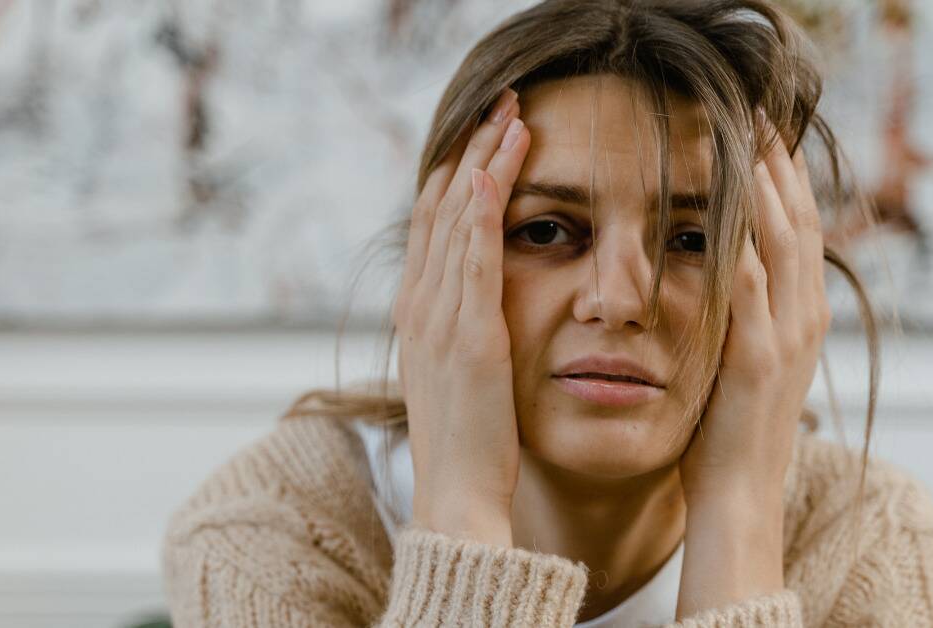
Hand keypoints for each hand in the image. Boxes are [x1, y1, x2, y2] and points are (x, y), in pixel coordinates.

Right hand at [390, 88, 529, 546]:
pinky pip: (472, 259)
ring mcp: (439, 318)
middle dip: (473, 149)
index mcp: (419, 313)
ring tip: (513, 115)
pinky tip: (496, 171)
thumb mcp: (458, 376)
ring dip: (485, 162)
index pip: (435, 224)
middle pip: (442, 206)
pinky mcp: (469, 336)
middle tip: (502, 103)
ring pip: (458, 220)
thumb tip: (478, 306)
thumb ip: (462, 332)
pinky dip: (483, 212)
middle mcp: (420, 306)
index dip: (459, 172)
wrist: (456, 497)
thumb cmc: (467, 444)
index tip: (486, 133)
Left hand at [675, 119, 829, 616]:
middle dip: (781, 166)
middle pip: (800, 222)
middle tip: (760, 115)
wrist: (737, 498)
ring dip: (765, 186)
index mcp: (800, 317)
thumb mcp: (745, 363)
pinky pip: (750, 286)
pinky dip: (740, 241)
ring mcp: (786, 337)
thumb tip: (728, 276)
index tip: (767, 135)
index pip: (800, 231)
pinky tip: (724, 205)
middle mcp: (804, 318)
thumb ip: (745, 317)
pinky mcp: (757, 358)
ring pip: (783, 243)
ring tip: (748, 137)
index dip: (787, 180)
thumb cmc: (729, 434)